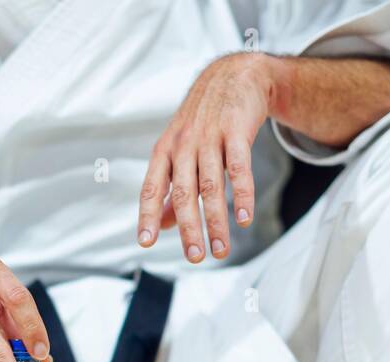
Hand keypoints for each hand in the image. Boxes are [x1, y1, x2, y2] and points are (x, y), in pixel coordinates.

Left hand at [137, 52, 277, 262]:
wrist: (234, 75)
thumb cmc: (204, 119)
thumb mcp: (180, 149)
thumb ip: (172, 188)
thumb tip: (162, 225)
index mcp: (165, 151)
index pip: (152, 187)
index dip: (148, 215)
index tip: (145, 241)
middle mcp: (184, 145)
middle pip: (185, 194)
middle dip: (189, 229)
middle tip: (195, 257)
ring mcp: (210, 137)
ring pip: (212, 187)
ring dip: (217, 222)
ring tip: (221, 251)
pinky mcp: (236, 131)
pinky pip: (240, 168)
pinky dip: (243, 195)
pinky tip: (245, 219)